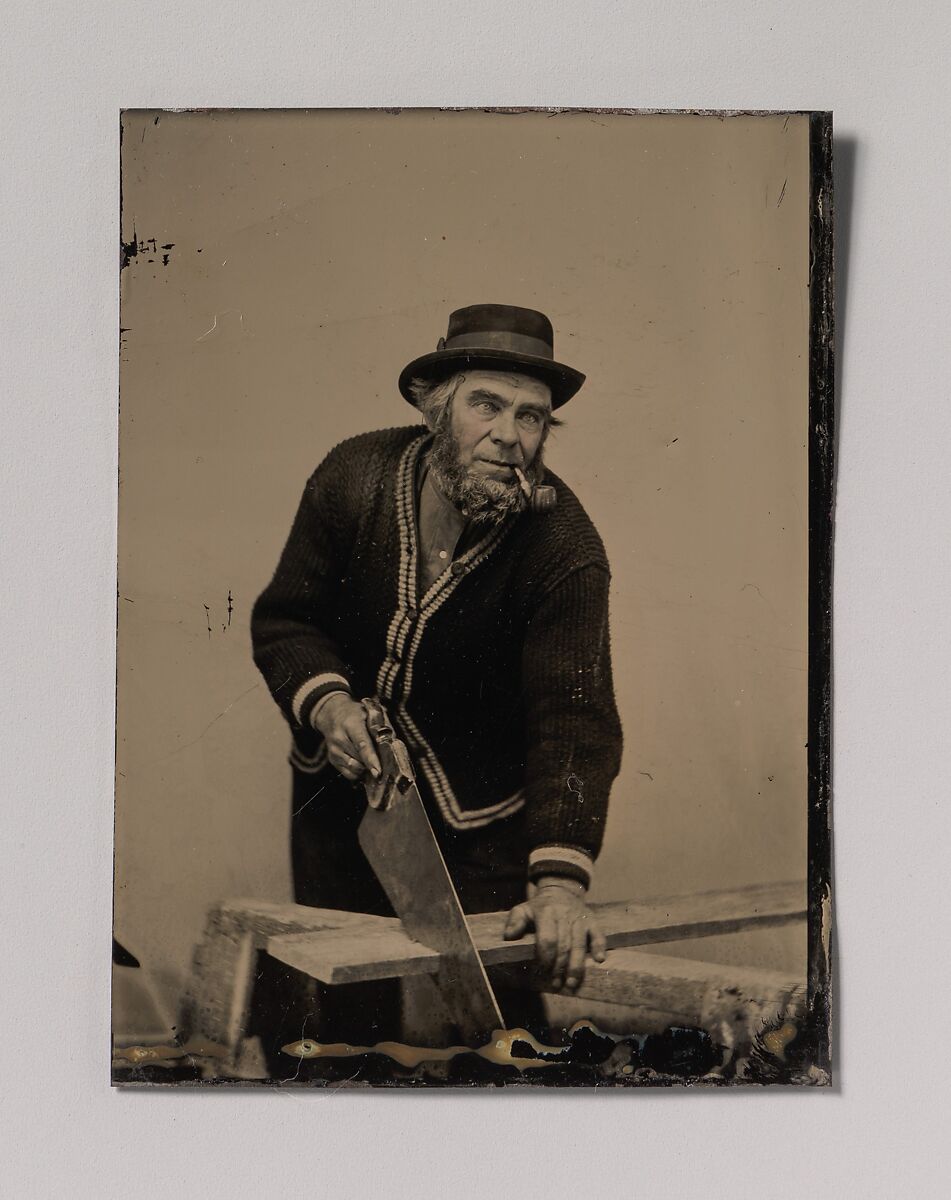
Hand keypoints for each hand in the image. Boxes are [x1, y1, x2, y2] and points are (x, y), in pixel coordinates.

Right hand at [311, 694, 381, 781]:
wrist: (332, 714)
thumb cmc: (354, 714)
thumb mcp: (369, 713)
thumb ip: (382, 727)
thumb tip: (393, 744)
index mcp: (350, 725)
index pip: (362, 745)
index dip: (371, 760)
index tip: (378, 771)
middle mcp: (339, 739)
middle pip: (359, 760)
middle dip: (373, 764)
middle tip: (383, 761)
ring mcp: (334, 751)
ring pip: (354, 769)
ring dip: (366, 768)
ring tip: (371, 759)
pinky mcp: (333, 759)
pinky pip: (349, 774)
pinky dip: (359, 772)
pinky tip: (363, 763)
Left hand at [502, 875, 606, 992]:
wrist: (562, 890)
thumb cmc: (540, 906)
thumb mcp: (524, 909)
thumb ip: (515, 921)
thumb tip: (509, 936)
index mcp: (546, 913)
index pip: (547, 939)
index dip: (545, 957)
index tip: (542, 971)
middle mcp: (565, 915)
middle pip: (564, 946)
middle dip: (559, 968)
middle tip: (556, 984)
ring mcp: (580, 919)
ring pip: (579, 944)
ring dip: (576, 966)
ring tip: (571, 983)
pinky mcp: (592, 921)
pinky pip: (598, 934)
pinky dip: (599, 947)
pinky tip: (599, 960)